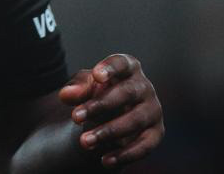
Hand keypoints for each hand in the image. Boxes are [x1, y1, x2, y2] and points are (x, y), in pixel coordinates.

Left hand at [58, 53, 163, 167]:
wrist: (111, 116)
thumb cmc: (98, 93)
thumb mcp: (84, 87)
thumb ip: (76, 88)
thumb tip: (66, 95)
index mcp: (129, 67)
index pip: (122, 63)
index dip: (111, 68)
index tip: (96, 76)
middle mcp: (144, 87)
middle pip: (127, 93)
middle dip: (100, 106)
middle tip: (75, 118)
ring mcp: (153, 110)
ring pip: (135, 120)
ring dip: (109, 132)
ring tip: (85, 142)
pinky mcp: (156, 133)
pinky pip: (144, 145)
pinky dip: (126, 154)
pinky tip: (105, 160)